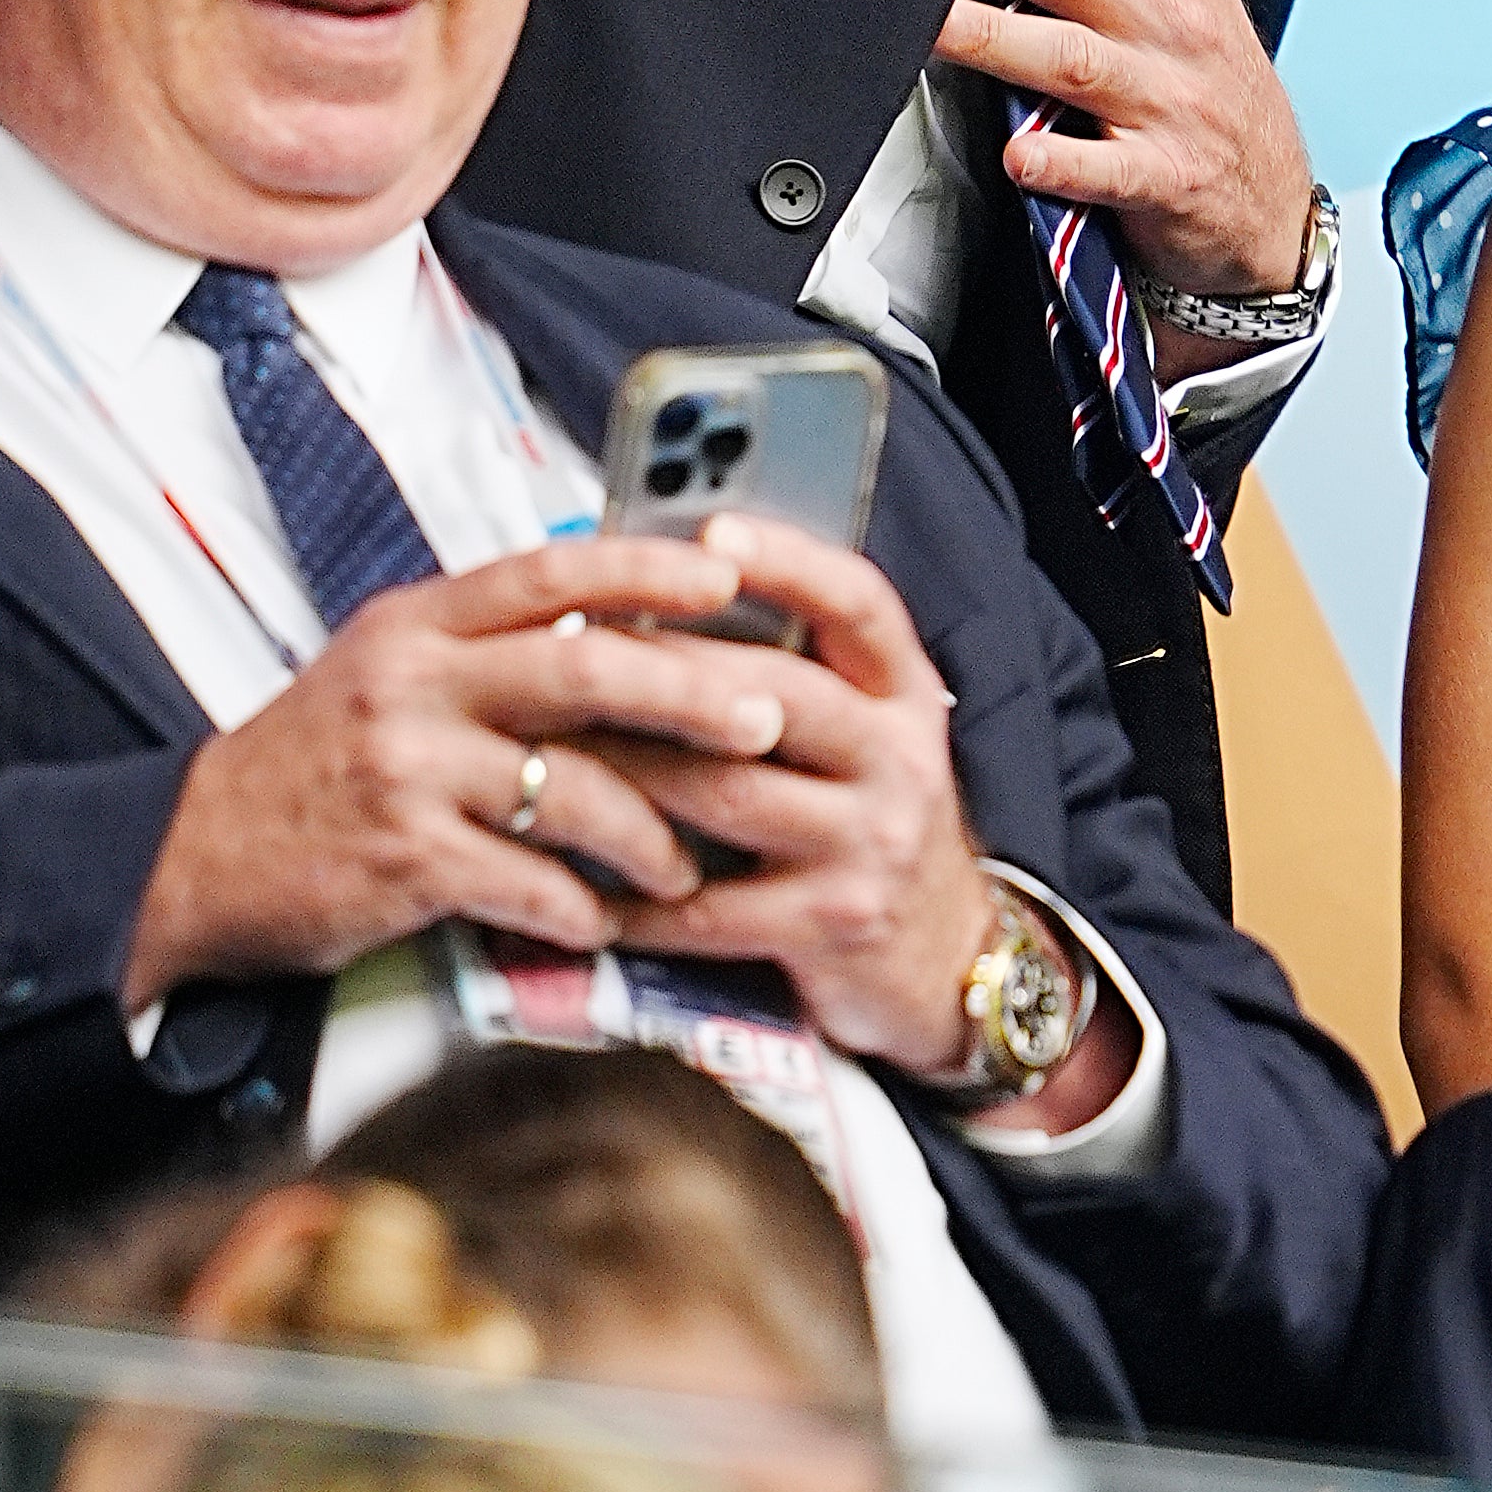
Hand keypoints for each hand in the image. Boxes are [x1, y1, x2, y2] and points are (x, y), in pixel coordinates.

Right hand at [121, 536, 813, 1013]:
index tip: (729, 578)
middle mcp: (414, 683)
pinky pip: (527, 883)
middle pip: (584, 669)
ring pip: (571, 790)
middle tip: (765, 722)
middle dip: (692, 696)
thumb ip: (487, 646)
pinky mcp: (403, 861)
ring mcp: (407, 771)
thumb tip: (620, 625)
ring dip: (648, 837)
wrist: (191, 859)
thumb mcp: (388, 671)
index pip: (552, 569)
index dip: (649, 569)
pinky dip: (579, 909)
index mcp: (418, 623)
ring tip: (680, 870)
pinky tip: (601, 924)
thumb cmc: (314, 766)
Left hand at [570, 514, 1128, 1125]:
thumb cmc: (869, 825)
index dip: (788, 561)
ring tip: (548, 752)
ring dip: (626, 772)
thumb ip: (794, 674)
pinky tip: (576, 881)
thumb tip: (663, 600)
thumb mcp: (865, 736)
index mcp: (904, 695)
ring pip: (727, 791)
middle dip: (661, 669)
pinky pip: (710, 905)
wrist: (943, 959)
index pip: (859, 603)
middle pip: (774, 692)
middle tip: (569, 648)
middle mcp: (899, 759)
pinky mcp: (832, 924)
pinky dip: (634, 894)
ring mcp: (871, 843)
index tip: (713, 532)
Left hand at [933, 0, 1314, 321]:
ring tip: (922, 28)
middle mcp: (1176, 22)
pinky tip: (1017, 155)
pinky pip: (1106, 168)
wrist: (1275, 203)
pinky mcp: (1169, 179)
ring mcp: (1174, 102)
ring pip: (1067, 57)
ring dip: (987, 39)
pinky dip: (1058, 162)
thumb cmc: (1208, 88)